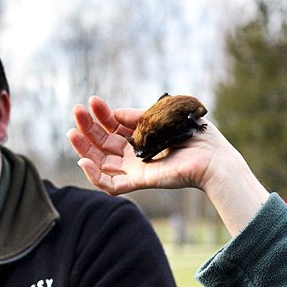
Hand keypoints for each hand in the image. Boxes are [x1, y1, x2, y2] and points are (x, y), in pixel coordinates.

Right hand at [68, 95, 220, 194]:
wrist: (213, 157)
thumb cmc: (196, 135)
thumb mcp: (162, 116)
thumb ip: (138, 116)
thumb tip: (114, 113)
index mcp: (143, 137)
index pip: (113, 127)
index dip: (101, 115)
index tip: (93, 101)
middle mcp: (137, 153)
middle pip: (103, 143)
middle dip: (87, 127)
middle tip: (76, 111)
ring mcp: (137, 169)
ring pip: (101, 163)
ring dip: (84, 148)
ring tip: (72, 132)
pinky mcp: (140, 182)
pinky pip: (111, 185)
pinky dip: (94, 176)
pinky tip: (83, 160)